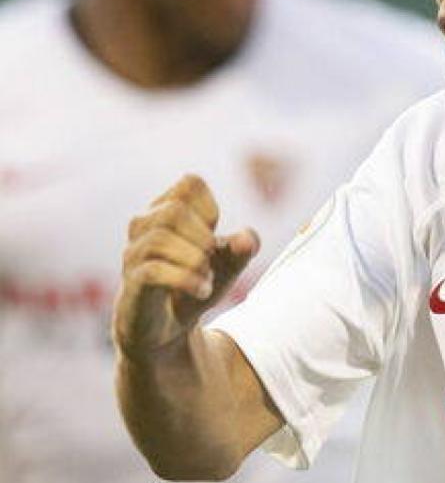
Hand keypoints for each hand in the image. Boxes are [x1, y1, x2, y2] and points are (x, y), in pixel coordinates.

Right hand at [112, 174, 259, 360]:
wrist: (170, 328)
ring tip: (207, 277)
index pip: (189, 183)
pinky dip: (186, 279)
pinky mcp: (131, 283)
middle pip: (174, 210)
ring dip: (195, 259)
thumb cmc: (197, 281)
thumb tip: (246, 239)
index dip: (210, 208)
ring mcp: (133, 254)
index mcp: (167, 209)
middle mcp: (144, 225)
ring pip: (159, 238)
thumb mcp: (229, 264)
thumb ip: (244, 247)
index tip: (214, 236)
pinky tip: (203, 290)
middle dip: (203, 236)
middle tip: (211, 259)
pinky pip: (152, 271)